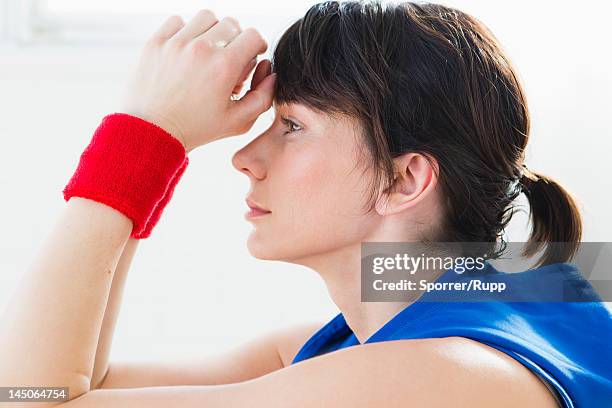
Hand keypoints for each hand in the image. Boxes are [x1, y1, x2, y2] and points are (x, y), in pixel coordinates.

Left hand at [119, 10, 276, 152]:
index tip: (251, 57)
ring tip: (208, 53)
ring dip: (212, 32)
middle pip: (231, 23)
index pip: (253, 35)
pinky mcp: (156, 43)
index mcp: (224, 67)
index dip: (257, 46)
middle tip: (228, 60)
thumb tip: (271, 73)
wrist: (151, 132)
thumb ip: (263, 96)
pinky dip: (186, 32)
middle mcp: (201, 49)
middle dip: (236, 40)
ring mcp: (176, 43)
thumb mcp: (238, 122)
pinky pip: (178, 21)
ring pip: (206, 18)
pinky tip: (187, 52)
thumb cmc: (196, 129)